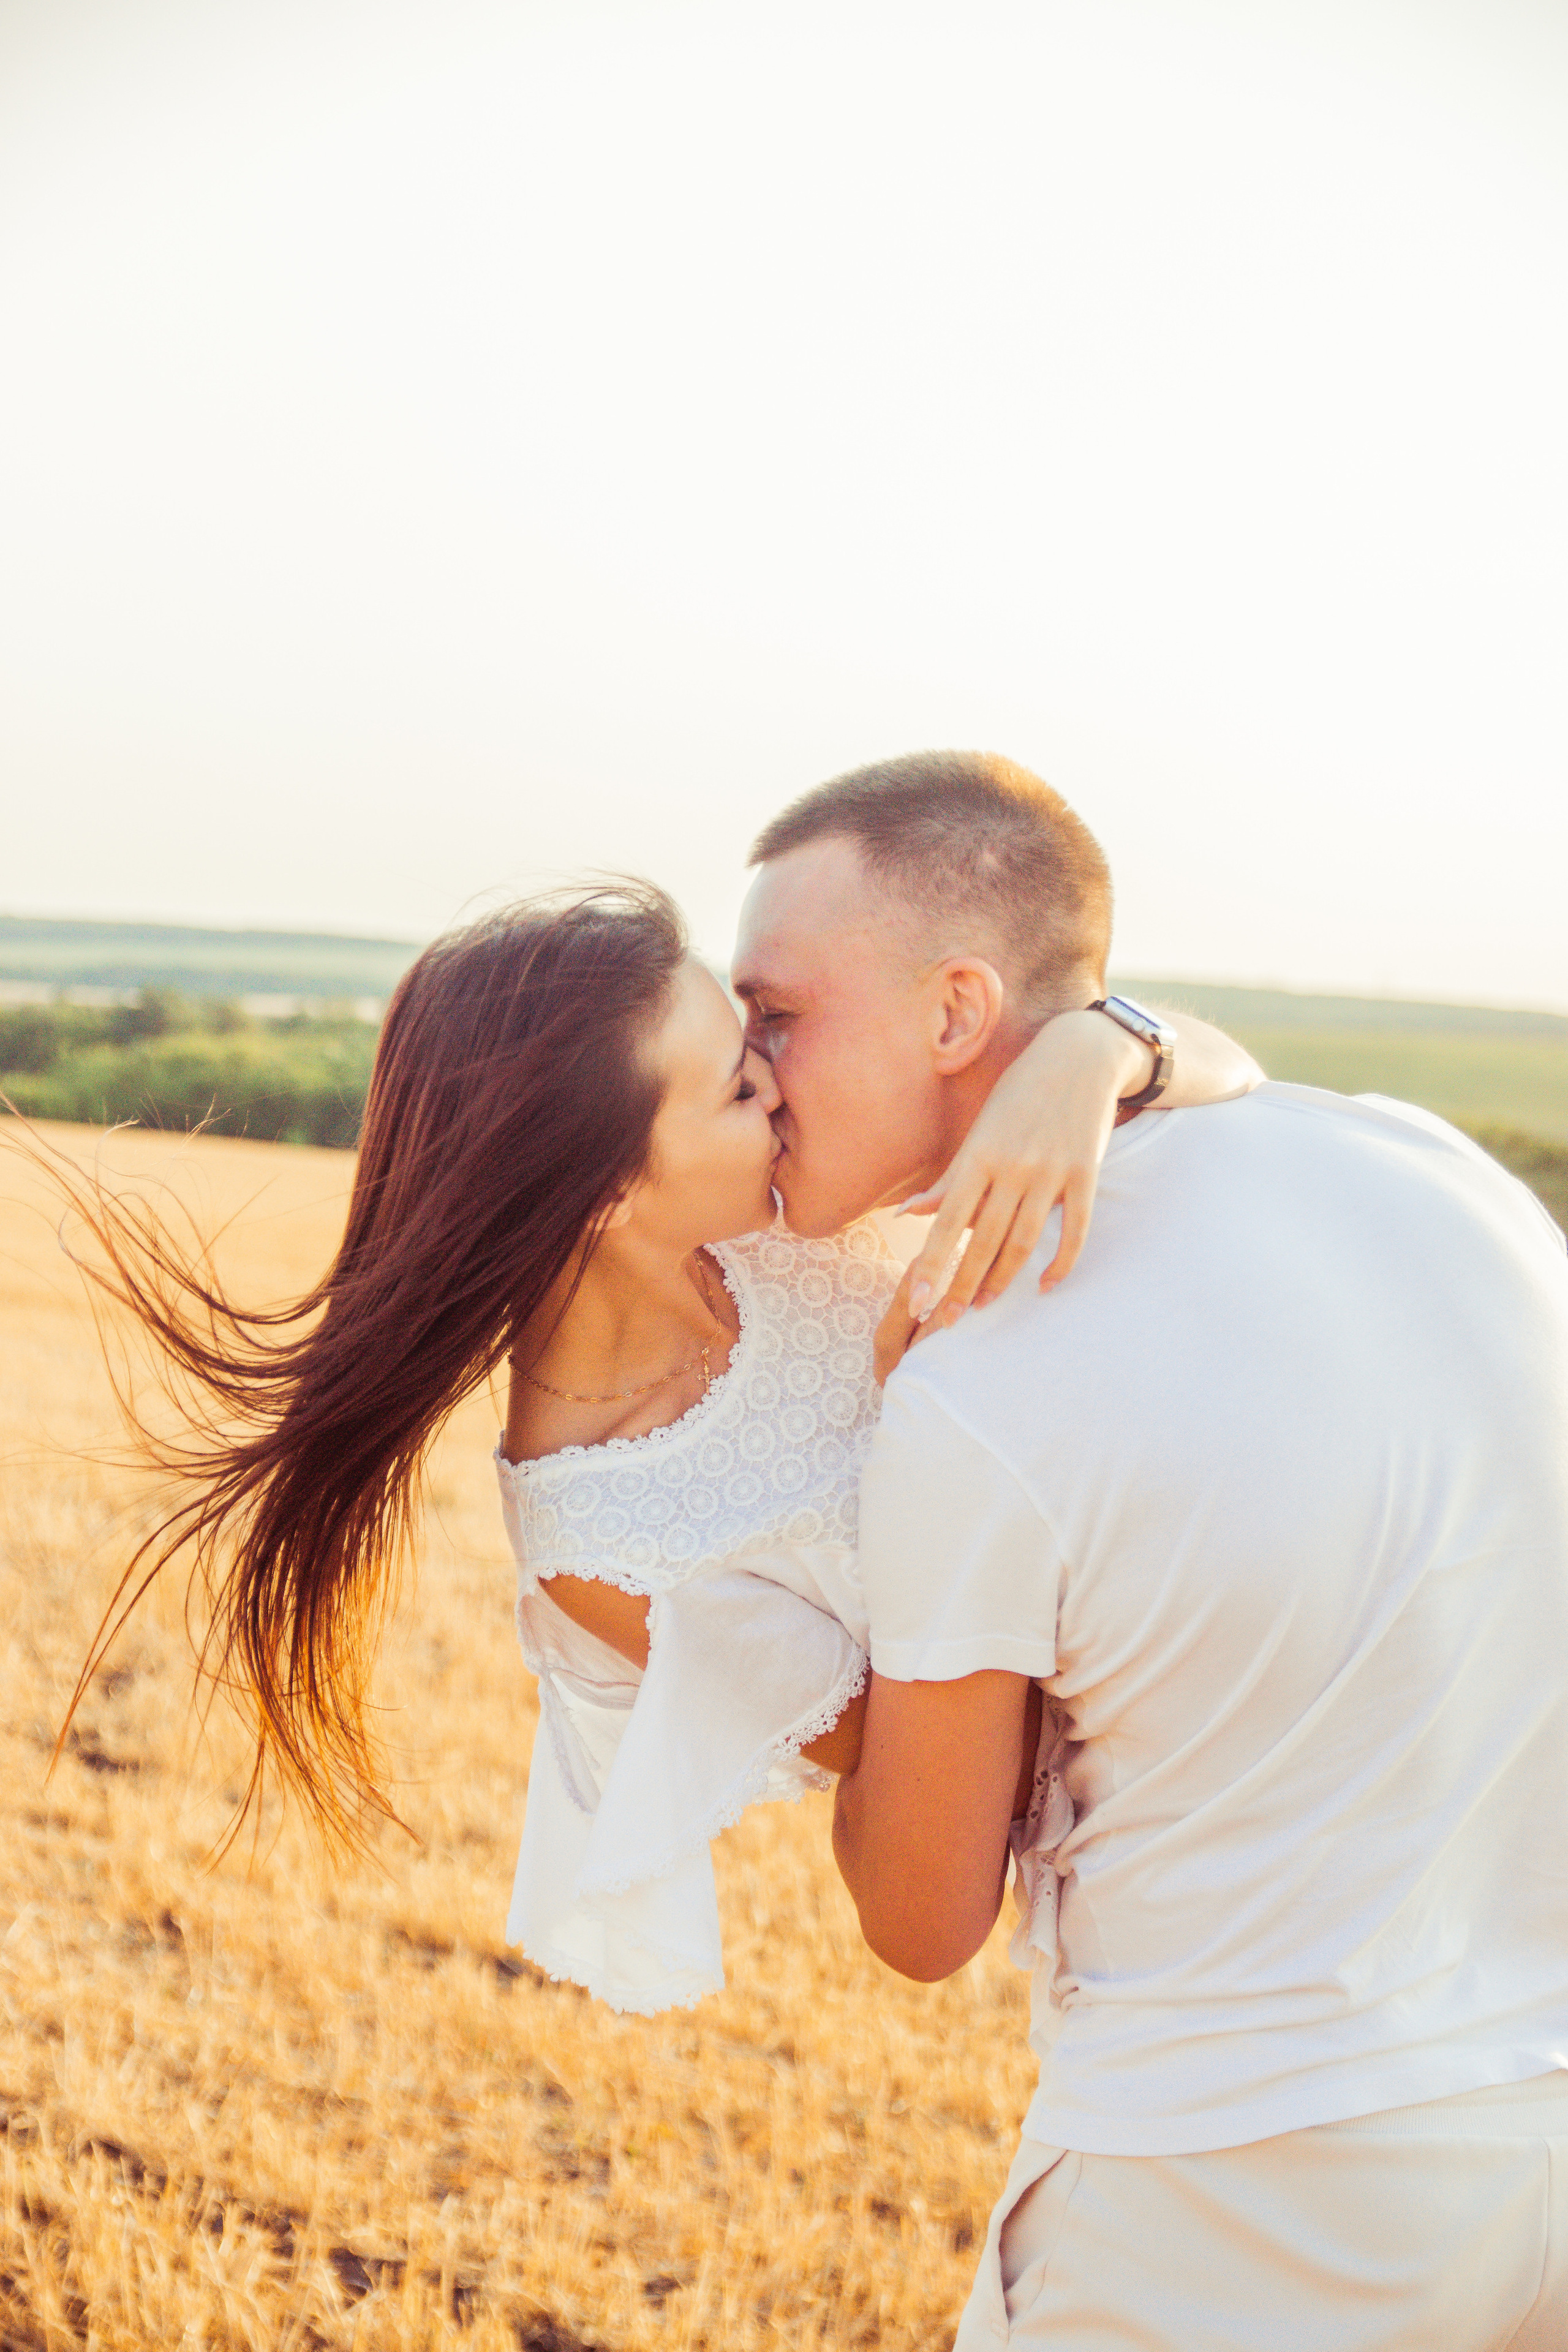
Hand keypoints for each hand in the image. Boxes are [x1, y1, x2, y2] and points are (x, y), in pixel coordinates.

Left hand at [873, 1007, 1146, 1382]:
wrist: (1080, 1055)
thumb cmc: (1019, 1094)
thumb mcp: (979, 1131)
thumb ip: (948, 1180)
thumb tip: (906, 1214)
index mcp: (978, 1155)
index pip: (948, 1223)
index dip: (931, 1265)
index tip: (916, 1303)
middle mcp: (1012, 1166)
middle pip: (983, 1241)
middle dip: (961, 1286)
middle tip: (945, 1321)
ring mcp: (1051, 1172)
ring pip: (1023, 1241)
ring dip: (1002, 1280)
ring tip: (982, 1305)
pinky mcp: (1085, 1173)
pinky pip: (1074, 1229)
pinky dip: (1061, 1261)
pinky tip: (1045, 1284)